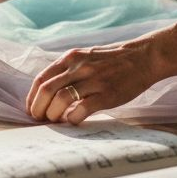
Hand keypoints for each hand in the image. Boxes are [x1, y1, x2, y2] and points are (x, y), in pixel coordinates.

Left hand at [25, 37, 165, 124]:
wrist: (144, 57)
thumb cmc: (114, 61)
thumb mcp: (86, 57)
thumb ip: (68, 70)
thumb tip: (48, 92)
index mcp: (71, 58)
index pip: (42, 79)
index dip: (32, 97)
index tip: (32, 109)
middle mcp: (79, 67)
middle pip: (47, 90)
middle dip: (38, 109)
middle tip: (40, 119)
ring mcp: (93, 80)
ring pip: (61, 99)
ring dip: (53, 114)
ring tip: (55, 121)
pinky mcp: (107, 94)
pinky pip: (82, 109)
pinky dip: (73, 118)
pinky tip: (74, 120)